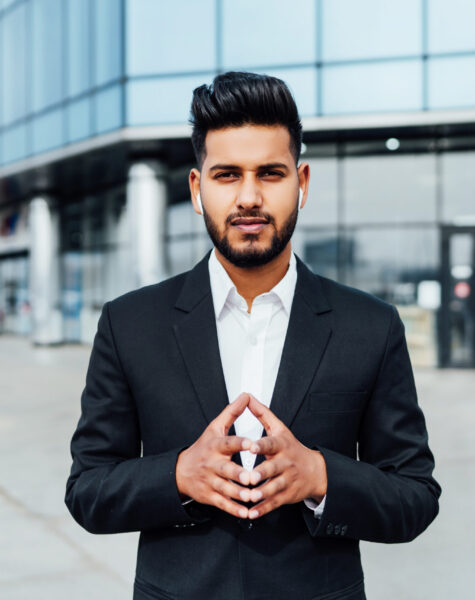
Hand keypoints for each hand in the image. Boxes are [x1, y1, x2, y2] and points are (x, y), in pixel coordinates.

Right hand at [175, 393, 254, 518]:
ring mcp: (210, 481)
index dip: (240, 443)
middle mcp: (212, 464)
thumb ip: (232, 412)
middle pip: (226, 470)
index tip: (252, 443)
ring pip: (226, 489)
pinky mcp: (210, 496)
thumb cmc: (204, 446)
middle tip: (252, 477)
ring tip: (253, 497)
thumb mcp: (215, 427)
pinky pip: (223, 504)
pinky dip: (234, 509)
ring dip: (239, 494)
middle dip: (238, 474)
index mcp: (215, 446)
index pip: (228, 443)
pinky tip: (247, 512)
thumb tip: (246, 395)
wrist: (181, 471)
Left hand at [245, 395, 326, 518]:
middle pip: (273, 468)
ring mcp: (287, 480)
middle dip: (261, 473)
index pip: (271, 444)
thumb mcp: (280, 428)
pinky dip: (263, 509)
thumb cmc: (291, 447)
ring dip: (261, 493)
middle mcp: (285, 463)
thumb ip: (262, 414)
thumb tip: (247, 397)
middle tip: (248, 478)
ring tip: (249, 497)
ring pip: (274, 488)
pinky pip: (274, 503)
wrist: (315, 471)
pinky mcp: (286, 495)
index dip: (261, 445)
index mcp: (281, 445)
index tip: (251, 447)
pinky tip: (252, 512)